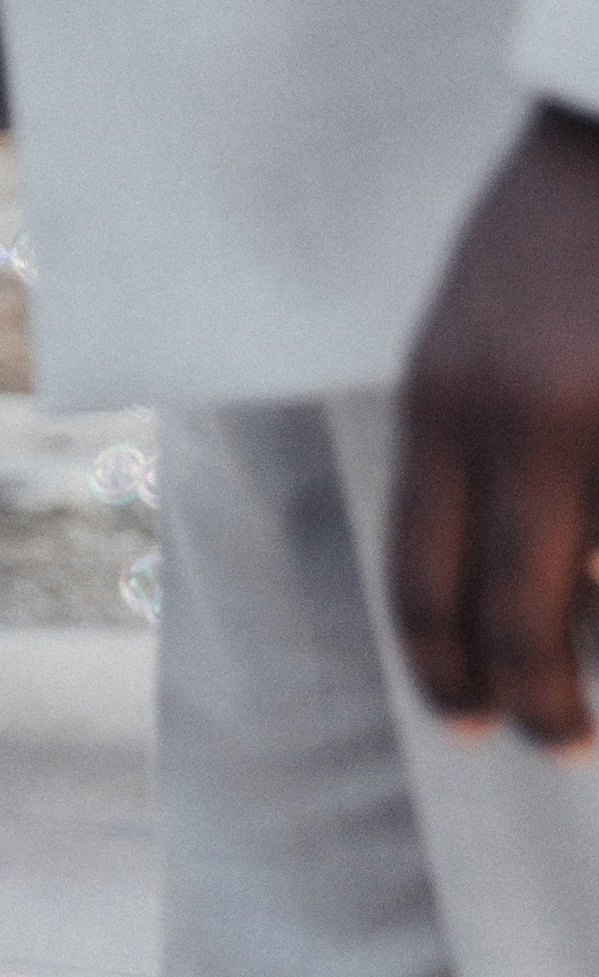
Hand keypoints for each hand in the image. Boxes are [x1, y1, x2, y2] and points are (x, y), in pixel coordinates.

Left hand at [390, 102, 598, 749]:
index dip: (442, 664)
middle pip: (513, 608)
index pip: (421, 574)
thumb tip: (516, 585)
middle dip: (534, 696)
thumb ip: (471, 447)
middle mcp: (519, 418)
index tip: (468, 722)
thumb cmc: (547, 230)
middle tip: (556, 747)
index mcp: (440, 401)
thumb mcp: (469, 337)